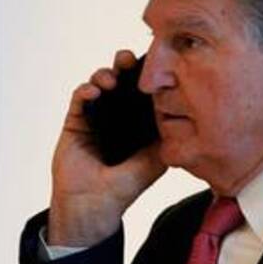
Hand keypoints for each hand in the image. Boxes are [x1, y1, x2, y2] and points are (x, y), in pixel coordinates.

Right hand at [47, 49, 165, 245]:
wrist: (94, 205)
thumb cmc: (126, 187)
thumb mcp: (156, 161)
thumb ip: (167, 137)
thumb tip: (186, 112)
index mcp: (138, 122)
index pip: (144, 91)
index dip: (148, 76)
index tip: (155, 61)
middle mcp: (118, 116)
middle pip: (122, 81)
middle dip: (124, 66)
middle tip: (128, 59)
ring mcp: (97, 116)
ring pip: (100, 84)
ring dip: (104, 75)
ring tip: (110, 80)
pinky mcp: (76, 122)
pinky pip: (80, 99)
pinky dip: (85, 90)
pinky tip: (93, 92)